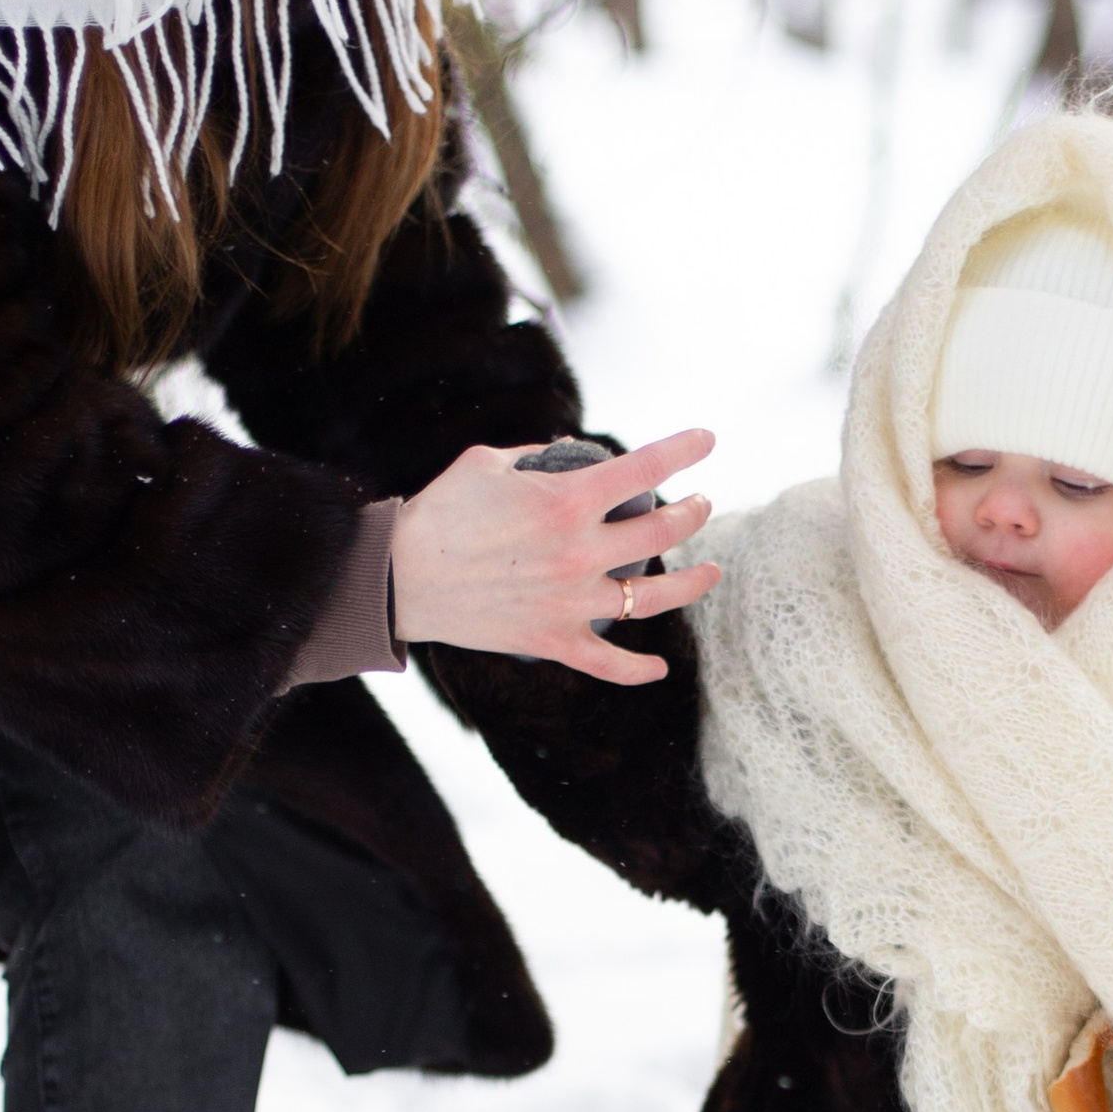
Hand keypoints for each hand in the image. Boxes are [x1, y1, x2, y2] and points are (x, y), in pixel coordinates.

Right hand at [391, 428, 722, 685]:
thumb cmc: (440, 511)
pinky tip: (659, 667)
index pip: (645, 467)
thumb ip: (537, 457)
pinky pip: (609, 664)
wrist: (400, 577)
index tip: (707, 441)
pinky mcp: (554, 640)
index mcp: (566, 500)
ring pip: (653, 599)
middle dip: (693, 512)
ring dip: (692, 583)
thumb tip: (567, 454)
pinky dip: (639, 670)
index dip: (684, 449)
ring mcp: (572, 602)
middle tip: (701, 504)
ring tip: (712, 571)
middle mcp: (579, 552)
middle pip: (662, 532)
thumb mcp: (488, 462)